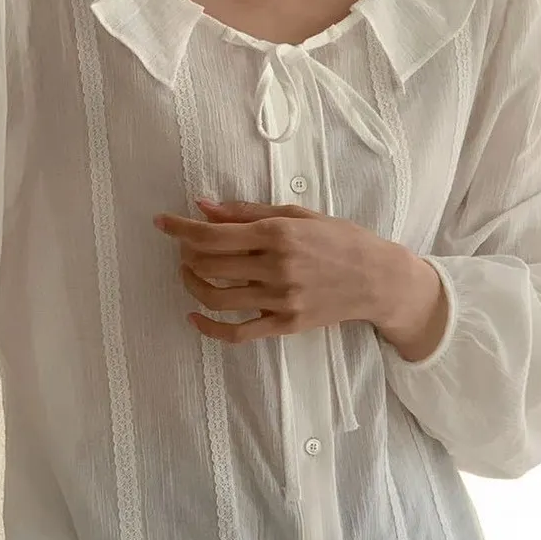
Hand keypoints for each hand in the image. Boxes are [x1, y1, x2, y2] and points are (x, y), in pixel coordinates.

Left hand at [154, 198, 445, 357]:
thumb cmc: (340, 240)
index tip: (162, 223)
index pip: (213, 234)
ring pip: (216, 298)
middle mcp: (277, 267)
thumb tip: (203, 206)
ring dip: (193, 285)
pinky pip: (237, 333)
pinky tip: (195, 317)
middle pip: (210, 265)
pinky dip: (209, 328)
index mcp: (279, 233)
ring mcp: (280, 300)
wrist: (379, 280)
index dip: (180, 229)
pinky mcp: (285, 325)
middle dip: (187, 255)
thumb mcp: (299, 214)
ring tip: (189, 274)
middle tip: (184, 247)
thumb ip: (248, 212)